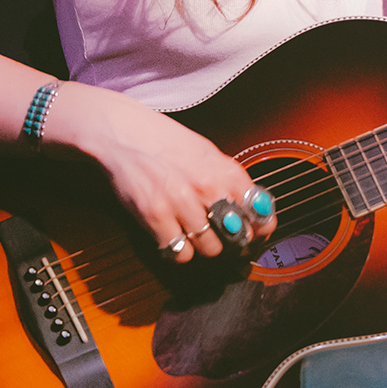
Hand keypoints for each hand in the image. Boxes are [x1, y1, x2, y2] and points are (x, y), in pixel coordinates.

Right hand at [47, 82, 275, 261]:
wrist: (124, 134)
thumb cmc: (167, 143)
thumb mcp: (208, 154)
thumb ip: (232, 181)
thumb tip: (256, 210)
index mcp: (227, 170)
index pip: (261, 213)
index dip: (261, 229)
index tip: (256, 234)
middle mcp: (208, 187)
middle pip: (238, 237)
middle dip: (234, 242)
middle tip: (225, 239)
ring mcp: (181, 204)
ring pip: (211, 249)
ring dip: (205, 247)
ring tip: (195, 234)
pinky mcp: (156, 218)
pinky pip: (180, 253)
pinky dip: (179, 250)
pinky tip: (175, 236)